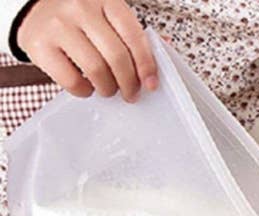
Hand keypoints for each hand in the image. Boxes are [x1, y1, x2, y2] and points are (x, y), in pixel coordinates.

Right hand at [16, 0, 157, 101]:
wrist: (35, 9)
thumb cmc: (79, 19)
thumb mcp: (106, 17)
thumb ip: (129, 37)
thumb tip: (153, 70)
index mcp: (104, 0)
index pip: (133, 35)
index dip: (146, 64)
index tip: (151, 84)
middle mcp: (80, 8)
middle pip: (116, 56)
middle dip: (129, 83)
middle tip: (130, 93)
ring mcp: (58, 25)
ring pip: (96, 70)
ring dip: (108, 88)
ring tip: (108, 89)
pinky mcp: (40, 45)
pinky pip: (71, 80)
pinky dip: (84, 91)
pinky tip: (86, 86)